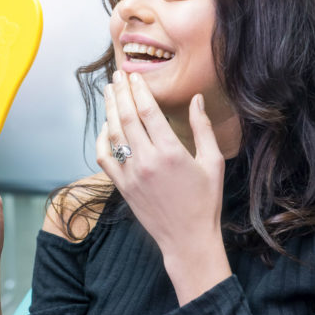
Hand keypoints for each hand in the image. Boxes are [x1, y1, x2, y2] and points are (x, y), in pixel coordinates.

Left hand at [97, 71, 226, 274]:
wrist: (188, 238)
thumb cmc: (205, 201)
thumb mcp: (212, 162)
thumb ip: (202, 128)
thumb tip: (196, 99)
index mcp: (171, 152)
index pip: (148, 112)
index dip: (139, 90)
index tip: (134, 76)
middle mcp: (147, 160)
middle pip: (127, 117)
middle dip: (121, 93)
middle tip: (117, 76)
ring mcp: (131, 174)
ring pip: (113, 134)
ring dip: (110, 110)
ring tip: (109, 92)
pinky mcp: (122, 186)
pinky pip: (105, 157)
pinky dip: (102, 139)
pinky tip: (105, 126)